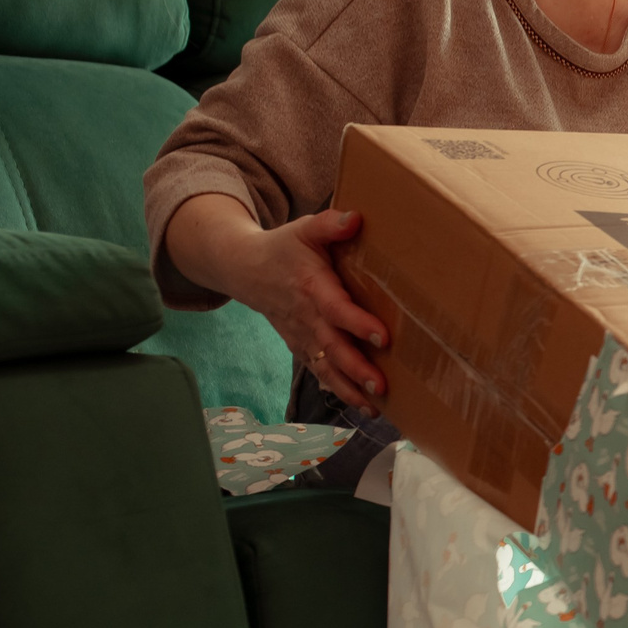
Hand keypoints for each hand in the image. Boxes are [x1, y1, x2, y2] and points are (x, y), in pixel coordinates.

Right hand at [230, 208, 387, 410]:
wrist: (244, 269)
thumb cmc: (284, 248)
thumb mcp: (305, 229)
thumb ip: (330, 224)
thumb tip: (356, 219)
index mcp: (312, 288)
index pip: (336, 310)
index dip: (358, 324)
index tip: (383, 337)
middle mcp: (306, 318)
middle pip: (332, 348)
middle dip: (356, 369)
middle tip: (382, 386)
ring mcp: (302, 336)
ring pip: (325, 368)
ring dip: (349, 389)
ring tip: (376, 408)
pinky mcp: (301, 347)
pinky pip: (320, 373)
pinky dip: (339, 391)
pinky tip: (364, 407)